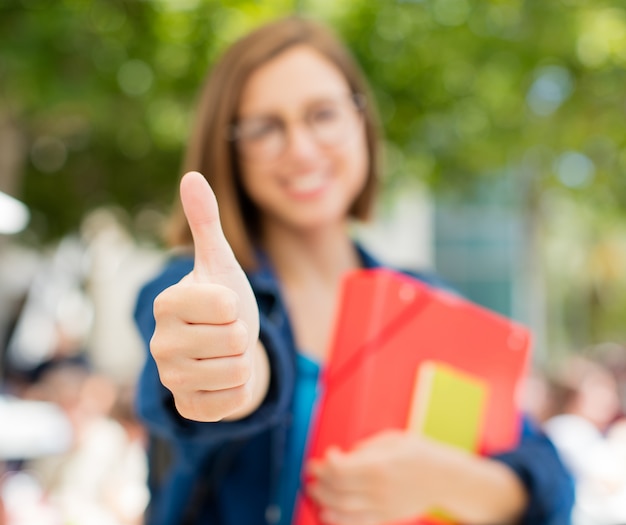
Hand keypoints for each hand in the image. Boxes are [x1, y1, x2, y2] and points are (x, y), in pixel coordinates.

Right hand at [150, 171, 265, 421]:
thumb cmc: (222, 300)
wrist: (223, 346)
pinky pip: (233, 402)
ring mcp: (171, 380)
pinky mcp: (188, 409)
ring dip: (243, 360)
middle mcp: (159, 343)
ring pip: (238, 371)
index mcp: (166, 304)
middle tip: (227, 331)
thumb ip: (206, 222)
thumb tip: (192, 176)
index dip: (236, 304)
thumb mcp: (220, 262)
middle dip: (242, 334)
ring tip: (226, 352)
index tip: (223, 305)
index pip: (226, 305)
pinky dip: (240, 389)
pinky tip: (223, 377)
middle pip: (236, 340)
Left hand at [306, 430, 444, 524]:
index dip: (326, 462)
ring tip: (313, 489)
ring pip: (344, 507)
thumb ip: (368, 446)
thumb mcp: (394, 439)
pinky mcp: (387, 515)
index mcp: (380, 465)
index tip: (325, 454)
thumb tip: (348, 454)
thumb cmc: (421, 454)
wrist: (447, 479)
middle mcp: (379, 488)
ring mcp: (382, 505)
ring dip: (323, 499)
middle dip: (320, 479)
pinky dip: (339, 520)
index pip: (342, 467)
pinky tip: (326, 513)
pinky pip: (358, 522)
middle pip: (338, 487)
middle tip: (311, 471)